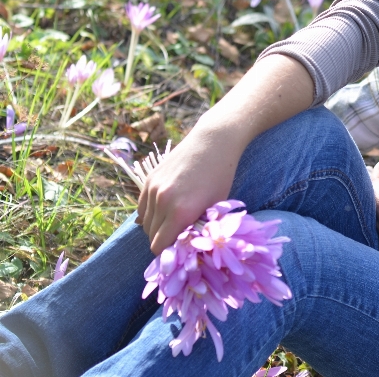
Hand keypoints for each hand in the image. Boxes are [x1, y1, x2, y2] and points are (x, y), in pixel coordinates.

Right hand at [137, 123, 243, 254]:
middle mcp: (162, 202)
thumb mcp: (216, 206)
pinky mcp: (148, 180)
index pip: (160, 247)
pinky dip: (150, 214)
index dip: (169, 253)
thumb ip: (199, 229)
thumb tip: (187, 248)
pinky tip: (166, 211)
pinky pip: (142, 208)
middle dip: (163, 242)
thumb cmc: (220, 176)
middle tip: (180, 239)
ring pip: (145, 223)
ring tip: (175, 224)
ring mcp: (152, 190)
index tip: (180, 252)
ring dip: (157, 228)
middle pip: (151, 237)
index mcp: (181, 212)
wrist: (212, 142)